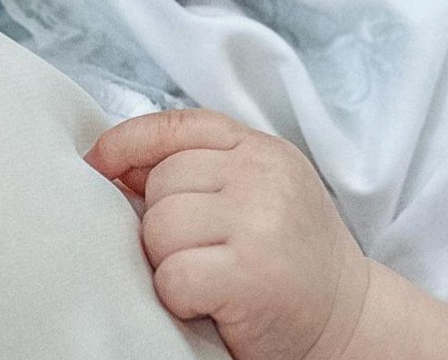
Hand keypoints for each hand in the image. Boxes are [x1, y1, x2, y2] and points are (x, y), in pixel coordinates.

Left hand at [84, 109, 371, 359]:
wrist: (350, 322)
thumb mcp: (256, 193)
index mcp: (260, 148)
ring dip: (168, 262)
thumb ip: (199, 169)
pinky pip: (174, 276)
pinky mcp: (251, 273)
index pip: (177, 125)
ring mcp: (259, 220)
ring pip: (160, 227)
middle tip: (196, 254)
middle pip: (161, 182)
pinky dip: (179, 298)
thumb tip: (113, 164)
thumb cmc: (290, 261)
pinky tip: (208, 303)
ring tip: (205, 277)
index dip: (127, 142)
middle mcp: (262, 174)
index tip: (97, 164)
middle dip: (160, 223)